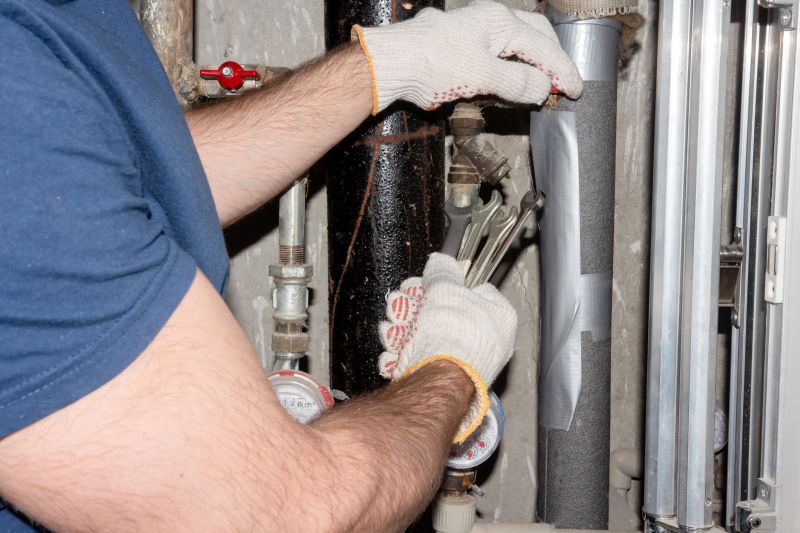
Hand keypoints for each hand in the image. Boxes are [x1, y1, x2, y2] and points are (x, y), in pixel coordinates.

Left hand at [352, 0, 582, 113]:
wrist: (393, 64)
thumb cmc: (432, 65)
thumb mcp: (483, 77)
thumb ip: (518, 83)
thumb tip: (544, 89)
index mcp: (501, 22)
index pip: (544, 48)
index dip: (563, 72)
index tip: (576, 91)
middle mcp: (490, 19)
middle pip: (536, 37)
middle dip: (552, 61)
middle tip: (563, 86)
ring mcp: (475, 29)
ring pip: (517, 44)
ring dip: (533, 64)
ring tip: (542, 86)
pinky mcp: (462, 44)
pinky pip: (498, 51)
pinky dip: (512, 66)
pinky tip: (512, 80)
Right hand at [378, 253, 516, 442]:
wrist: (438, 381)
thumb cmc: (452, 336)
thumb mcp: (445, 290)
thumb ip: (442, 272)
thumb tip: (441, 261)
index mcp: (498, 316)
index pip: (474, 290)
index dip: (446, 284)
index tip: (427, 283)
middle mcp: (485, 341)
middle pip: (444, 312)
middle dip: (415, 308)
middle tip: (401, 305)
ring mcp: (463, 362)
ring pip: (426, 335)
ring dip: (404, 329)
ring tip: (393, 328)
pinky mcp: (442, 380)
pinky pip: (420, 358)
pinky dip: (403, 353)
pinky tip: (394, 350)